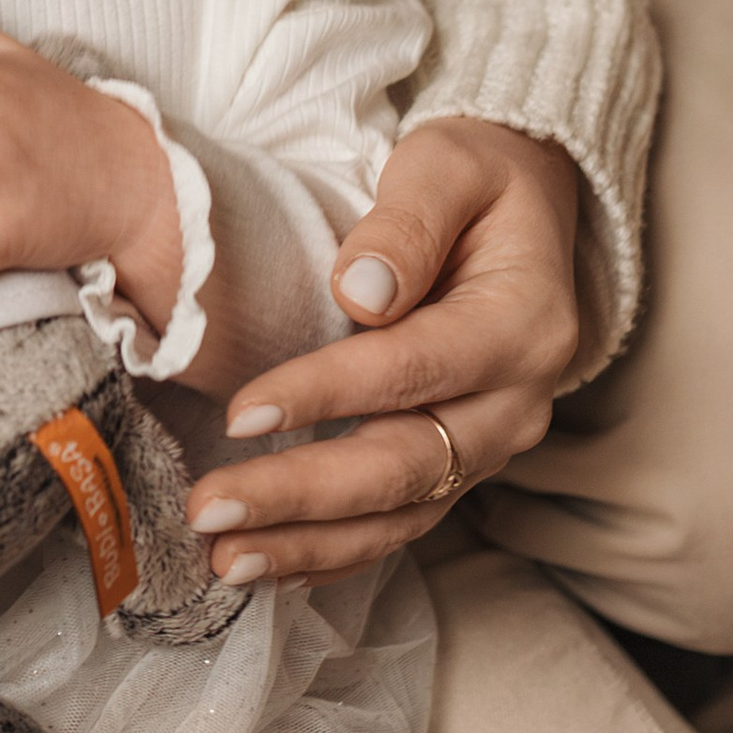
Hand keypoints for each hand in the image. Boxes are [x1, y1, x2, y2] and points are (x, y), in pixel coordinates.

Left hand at [185, 117, 582, 581]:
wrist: (523, 213)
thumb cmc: (475, 180)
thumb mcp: (448, 164)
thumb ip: (406, 222)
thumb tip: (361, 292)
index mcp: (520, 324)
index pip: (414, 369)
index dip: (327, 395)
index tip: (240, 411)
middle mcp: (514, 403)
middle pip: (404, 464)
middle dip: (299, 494)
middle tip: (208, 508)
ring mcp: (487, 445)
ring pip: (398, 515)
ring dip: (307, 544)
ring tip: (222, 559)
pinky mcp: (457, 466)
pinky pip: (397, 524)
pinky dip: (332, 555)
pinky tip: (268, 569)